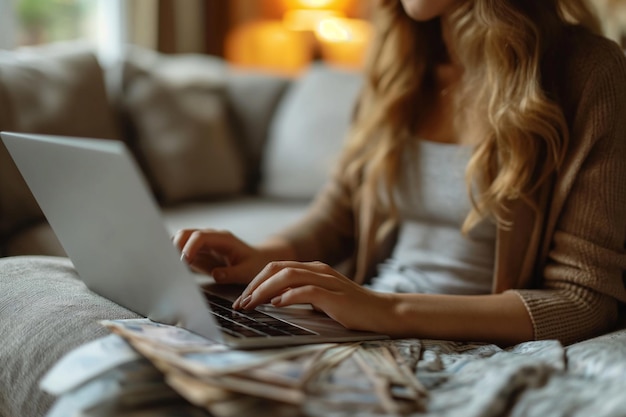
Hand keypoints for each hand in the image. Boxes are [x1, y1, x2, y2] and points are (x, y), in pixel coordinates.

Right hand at [173, 229, 269, 284]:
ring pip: (180, 240)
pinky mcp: (198, 252)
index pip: (200, 237)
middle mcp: (210, 238)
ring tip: (170, 267)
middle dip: (175, 246)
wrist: (257, 260)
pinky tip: (173, 269)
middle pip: (185, 234)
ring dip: (172, 251)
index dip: (189, 247)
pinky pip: (182, 250)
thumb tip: (216, 274)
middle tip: (171, 265)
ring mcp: (203, 244)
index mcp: (223, 239)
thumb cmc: (254, 264)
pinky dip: (174, 257)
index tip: (183, 261)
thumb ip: (232, 274)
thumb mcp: (247, 271)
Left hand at [232, 261, 394, 332]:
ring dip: (265, 290)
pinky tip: (277, 304)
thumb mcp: (322, 299)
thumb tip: (274, 301)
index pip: (276, 268)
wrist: (383, 312)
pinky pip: (307, 290)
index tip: (243, 298)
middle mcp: (318, 270)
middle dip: (255, 284)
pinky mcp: (336, 295)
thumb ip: (301, 296)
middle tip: (241, 302)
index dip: (256, 281)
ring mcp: (328, 280)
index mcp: (313, 269)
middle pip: (277, 268)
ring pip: (288, 276)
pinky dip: (289, 295)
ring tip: (252, 303)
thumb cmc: (352, 309)